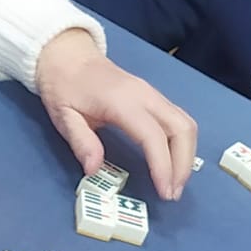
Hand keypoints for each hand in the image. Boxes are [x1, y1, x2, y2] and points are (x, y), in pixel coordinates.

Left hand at [33, 29, 197, 200]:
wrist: (68, 56)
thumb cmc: (64, 86)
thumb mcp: (63, 116)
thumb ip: (80, 142)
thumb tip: (94, 170)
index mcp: (123, 102)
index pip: (153, 136)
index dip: (163, 166)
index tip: (164, 192)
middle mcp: (146, 96)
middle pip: (182, 129)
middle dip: (183, 164)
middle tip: (172, 193)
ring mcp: (153, 94)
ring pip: (186, 124)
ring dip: (187, 155)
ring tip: (175, 183)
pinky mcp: (154, 97)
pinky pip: (179, 120)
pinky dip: (182, 144)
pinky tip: (174, 163)